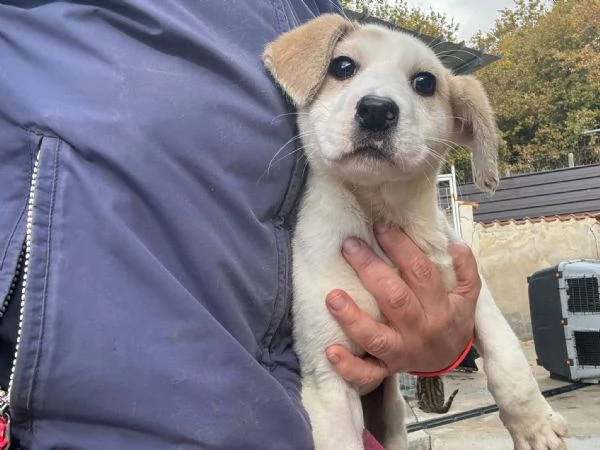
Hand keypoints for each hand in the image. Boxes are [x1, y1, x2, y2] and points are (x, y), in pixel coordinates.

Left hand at [324, 222, 479, 388]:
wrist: (449, 360)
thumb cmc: (451, 319)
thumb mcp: (467, 295)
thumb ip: (465, 269)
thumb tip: (453, 245)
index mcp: (440, 309)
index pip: (420, 273)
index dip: (400, 248)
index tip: (381, 226)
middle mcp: (420, 330)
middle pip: (395, 299)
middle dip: (370, 269)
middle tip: (349, 245)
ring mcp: (401, 352)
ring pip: (376, 337)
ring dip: (352, 318)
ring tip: (332, 296)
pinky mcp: (385, 368)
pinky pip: (366, 372)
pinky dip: (349, 366)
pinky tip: (331, 350)